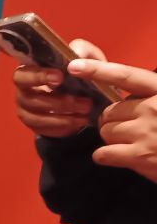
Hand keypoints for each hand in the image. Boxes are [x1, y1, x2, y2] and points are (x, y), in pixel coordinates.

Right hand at [12, 38, 106, 137]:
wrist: (87, 94)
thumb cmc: (80, 72)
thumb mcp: (85, 56)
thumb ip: (80, 51)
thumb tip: (75, 58)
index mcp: (29, 71)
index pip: (21, 74)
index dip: (37, 77)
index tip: (59, 77)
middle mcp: (23, 92)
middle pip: (27, 99)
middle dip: (52, 101)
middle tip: (77, 100)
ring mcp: (26, 111)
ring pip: (36, 117)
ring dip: (61, 116)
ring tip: (85, 110)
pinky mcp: (36, 126)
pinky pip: (44, 129)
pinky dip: (63, 126)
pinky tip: (79, 121)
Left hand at [68, 58, 156, 184]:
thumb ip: (150, 96)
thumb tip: (127, 98)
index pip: (126, 76)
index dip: (99, 70)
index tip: (75, 66)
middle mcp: (154, 108)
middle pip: (110, 111)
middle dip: (113, 121)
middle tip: (129, 128)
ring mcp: (146, 132)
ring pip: (105, 131)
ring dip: (112, 139)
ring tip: (131, 143)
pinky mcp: (140, 156)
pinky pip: (103, 153)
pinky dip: (106, 156)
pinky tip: (121, 156)